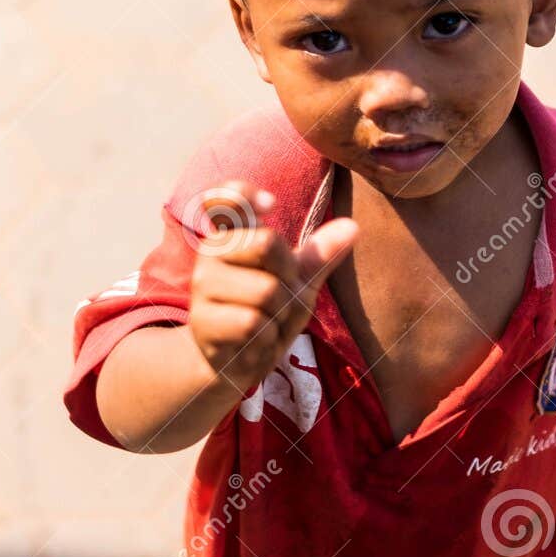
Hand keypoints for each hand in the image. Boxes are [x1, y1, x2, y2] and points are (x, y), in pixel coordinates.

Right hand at [186, 179, 357, 394]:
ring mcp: (203, 286)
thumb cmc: (267, 312)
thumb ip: (320, 255)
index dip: (246, 194)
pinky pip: (253, 323)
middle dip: (289, 277)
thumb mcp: (298, 281)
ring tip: (266, 323)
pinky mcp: (202, 321)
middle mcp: (211, 252)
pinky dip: (267, 337)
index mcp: (233, 234)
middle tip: (279, 297)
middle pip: (266, 243)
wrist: (237, 362)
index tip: (271, 204)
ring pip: (266, 290)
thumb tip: (353, 226)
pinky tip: (255, 341)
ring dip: (280, 314)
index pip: (227, 197)